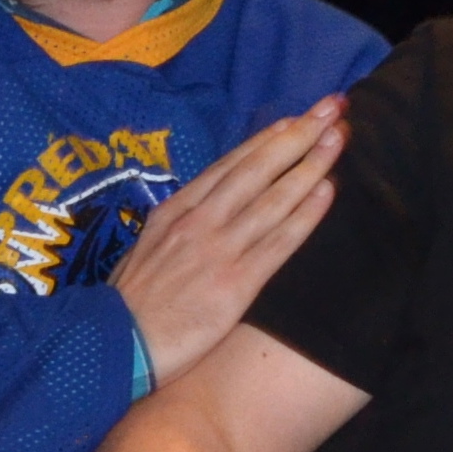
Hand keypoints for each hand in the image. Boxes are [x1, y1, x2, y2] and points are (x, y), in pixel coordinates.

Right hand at [112, 97, 347, 384]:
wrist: (112, 344)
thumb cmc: (130, 305)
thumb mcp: (148, 251)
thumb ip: (179, 230)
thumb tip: (209, 214)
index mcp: (176, 210)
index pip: (230, 165)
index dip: (267, 139)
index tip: (295, 118)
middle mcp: (199, 220)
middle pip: (257, 167)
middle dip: (298, 133)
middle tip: (332, 107)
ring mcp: (219, 248)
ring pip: (274, 196)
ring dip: (311, 163)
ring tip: (340, 138)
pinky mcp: (236, 281)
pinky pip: (279, 240)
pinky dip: (306, 212)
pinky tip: (329, 190)